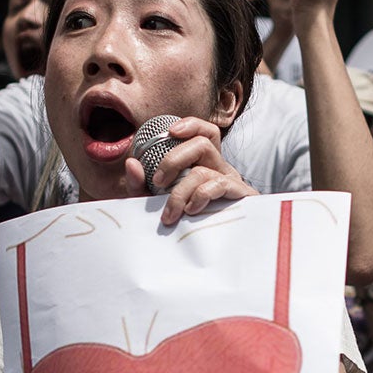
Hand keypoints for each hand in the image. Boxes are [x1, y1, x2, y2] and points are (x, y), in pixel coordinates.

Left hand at [122, 116, 256, 225]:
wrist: (213, 248)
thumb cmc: (186, 221)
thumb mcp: (156, 202)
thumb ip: (142, 184)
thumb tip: (132, 163)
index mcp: (204, 163)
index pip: (203, 133)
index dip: (190, 124)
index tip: (170, 132)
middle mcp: (219, 167)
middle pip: (202, 143)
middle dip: (173, 160)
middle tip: (157, 182)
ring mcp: (231, 181)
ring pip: (204, 169)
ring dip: (180, 190)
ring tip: (170, 213)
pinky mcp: (240, 196)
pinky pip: (219, 185)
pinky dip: (200, 196)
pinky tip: (191, 211)